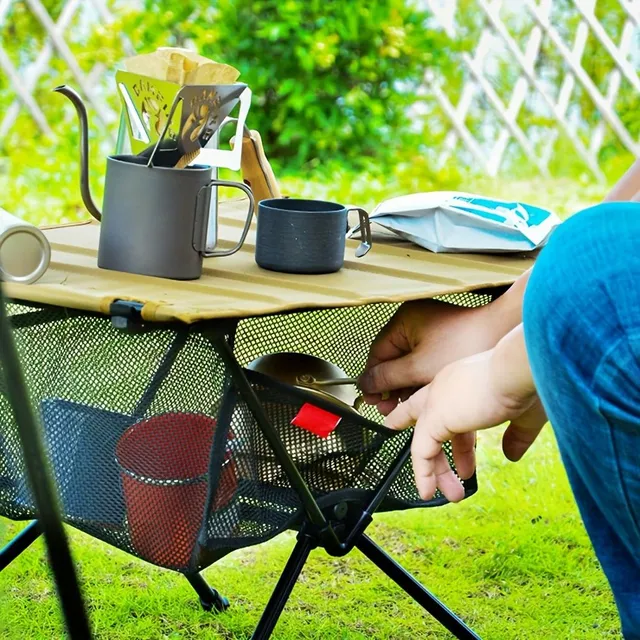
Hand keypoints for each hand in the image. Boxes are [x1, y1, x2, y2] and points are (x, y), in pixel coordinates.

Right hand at [359, 298, 510, 414]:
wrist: (506, 332)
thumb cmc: (465, 344)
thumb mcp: (418, 368)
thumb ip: (387, 378)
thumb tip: (363, 386)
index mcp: (404, 321)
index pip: (378, 354)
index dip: (373, 381)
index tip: (373, 402)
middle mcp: (415, 324)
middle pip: (393, 361)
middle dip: (392, 387)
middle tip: (389, 410)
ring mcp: (433, 333)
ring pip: (411, 365)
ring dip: (407, 387)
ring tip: (407, 409)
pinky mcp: (448, 342)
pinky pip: (427, 363)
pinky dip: (424, 380)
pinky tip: (425, 399)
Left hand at [384, 325, 544, 501]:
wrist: (522, 366)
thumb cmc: (529, 381)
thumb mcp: (525, 413)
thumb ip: (516, 435)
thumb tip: (510, 455)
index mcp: (465, 381)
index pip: (453, 410)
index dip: (457, 436)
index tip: (461, 454)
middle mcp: (445, 387)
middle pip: (432, 425)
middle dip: (441, 455)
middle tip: (455, 479)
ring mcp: (437, 401)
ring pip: (425, 440)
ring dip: (436, 471)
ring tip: (450, 494)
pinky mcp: (434, 416)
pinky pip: (421, 450)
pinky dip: (423, 472)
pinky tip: (427, 491)